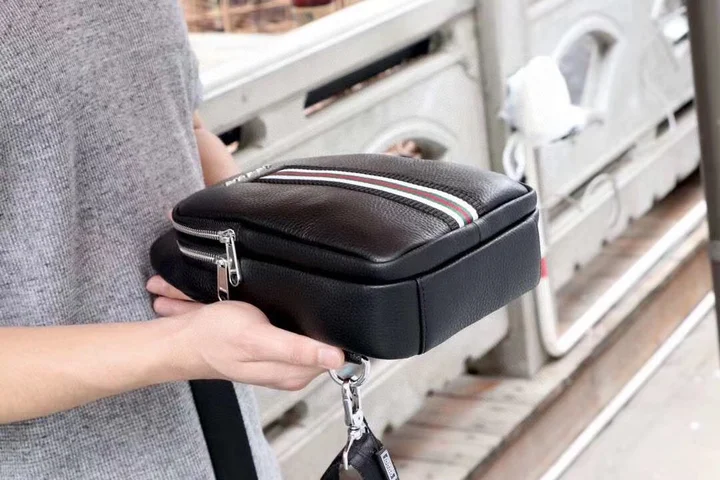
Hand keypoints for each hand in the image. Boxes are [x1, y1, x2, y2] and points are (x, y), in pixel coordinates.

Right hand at [147, 276, 344, 390]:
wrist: (180, 339)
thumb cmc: (214, 340)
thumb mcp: (258, 339)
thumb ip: (297, 349)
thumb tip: (336, 358)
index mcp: (292, 373)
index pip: (333, 354)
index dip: (335, 330)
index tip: (331, 309)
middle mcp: (288, 368)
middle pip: (319, 340)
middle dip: (313, 316)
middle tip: (293, 302)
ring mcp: (278, 356)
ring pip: (303, 331)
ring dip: (296, 312)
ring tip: (277, 303)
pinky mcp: (267, 344)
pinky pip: (288, 328)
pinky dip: (282, 314)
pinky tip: (272, 308)